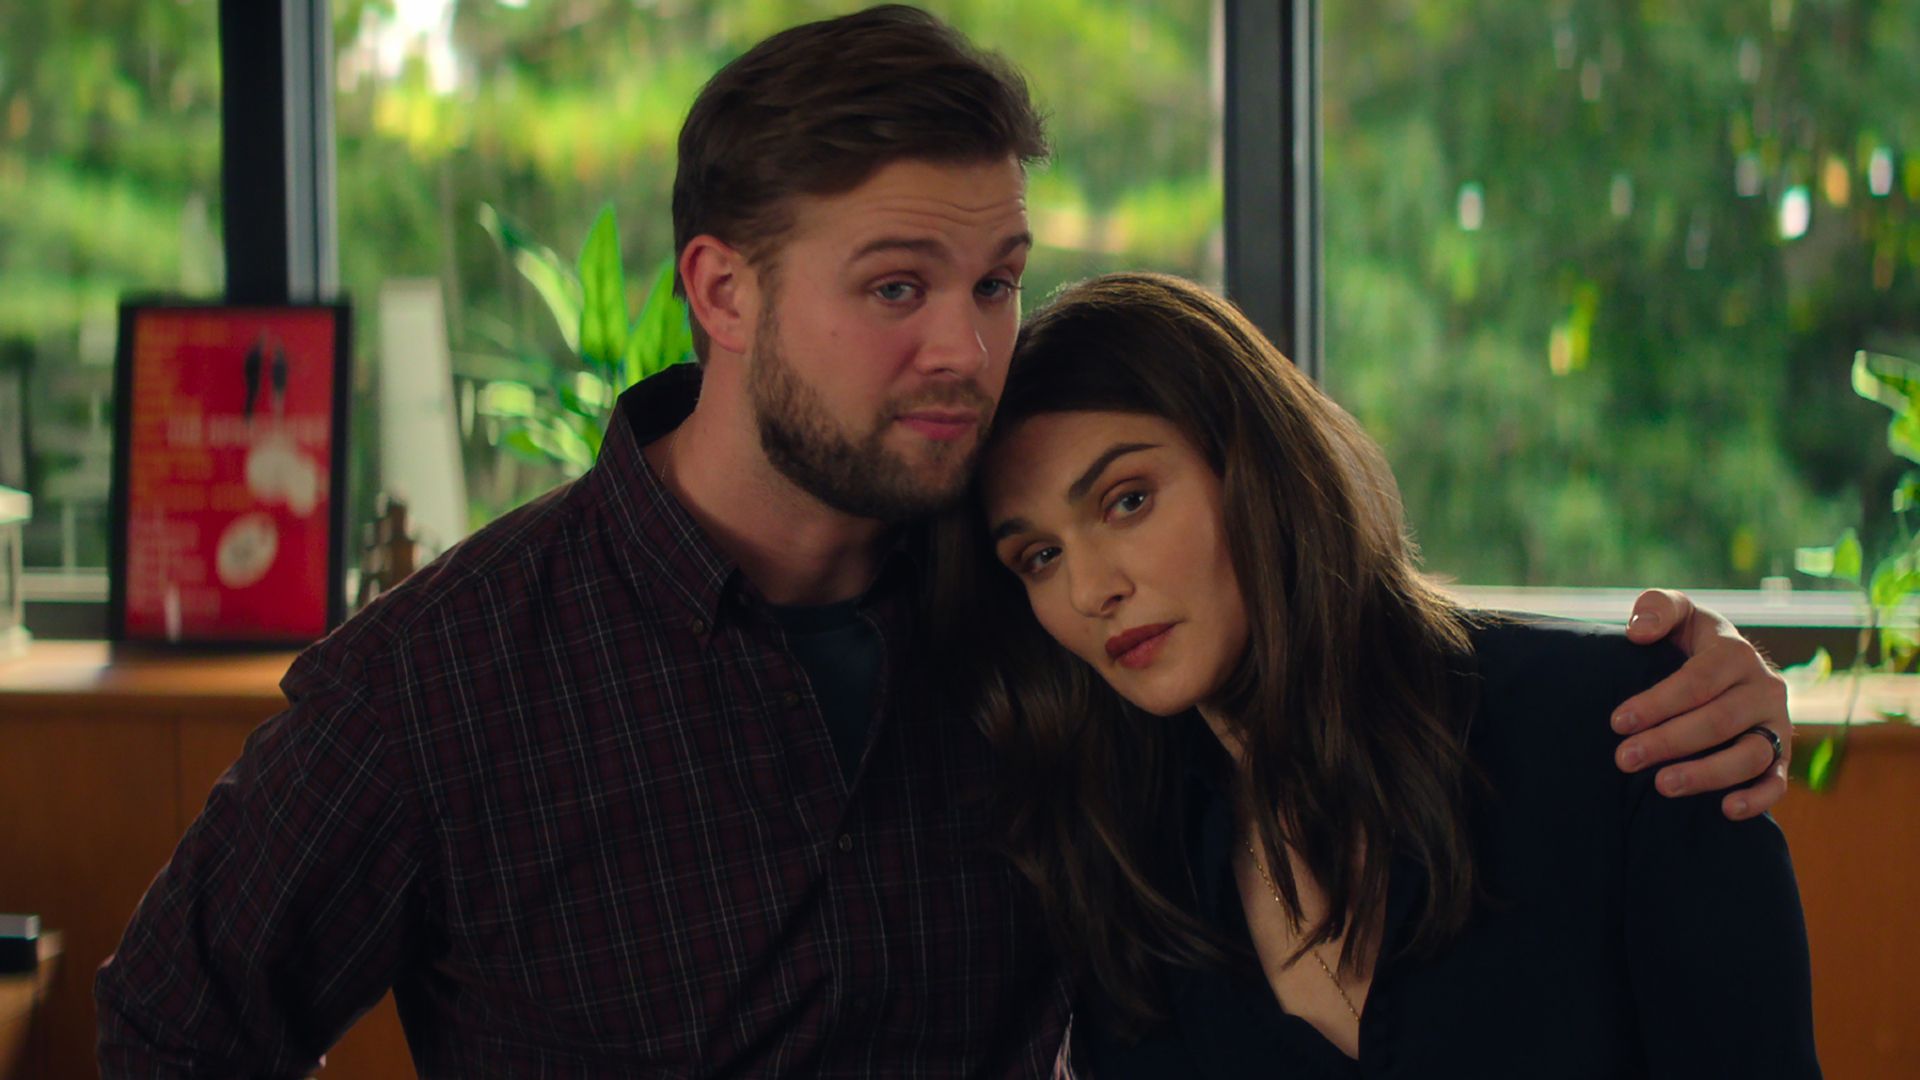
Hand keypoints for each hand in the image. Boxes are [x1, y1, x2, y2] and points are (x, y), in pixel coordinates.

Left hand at [1611, 589, 1789, 820]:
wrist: (1726, 665)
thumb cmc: (1689, 639)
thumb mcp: (1676, 612)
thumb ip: (1657, 607)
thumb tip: (1639, 630)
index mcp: (1735, 652)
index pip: (1697, 681)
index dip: (1657, 703)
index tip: (1617, 722)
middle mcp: (1764, 688)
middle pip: (1718, 721)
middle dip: (1668, 742)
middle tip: (1624, 759)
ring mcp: (1777, 723)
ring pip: (1751, 755)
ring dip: (1707, 774)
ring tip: (1662, 786)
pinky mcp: (1782, 754)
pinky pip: (1778, 781)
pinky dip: (1758, 798)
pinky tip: (1726, 809)